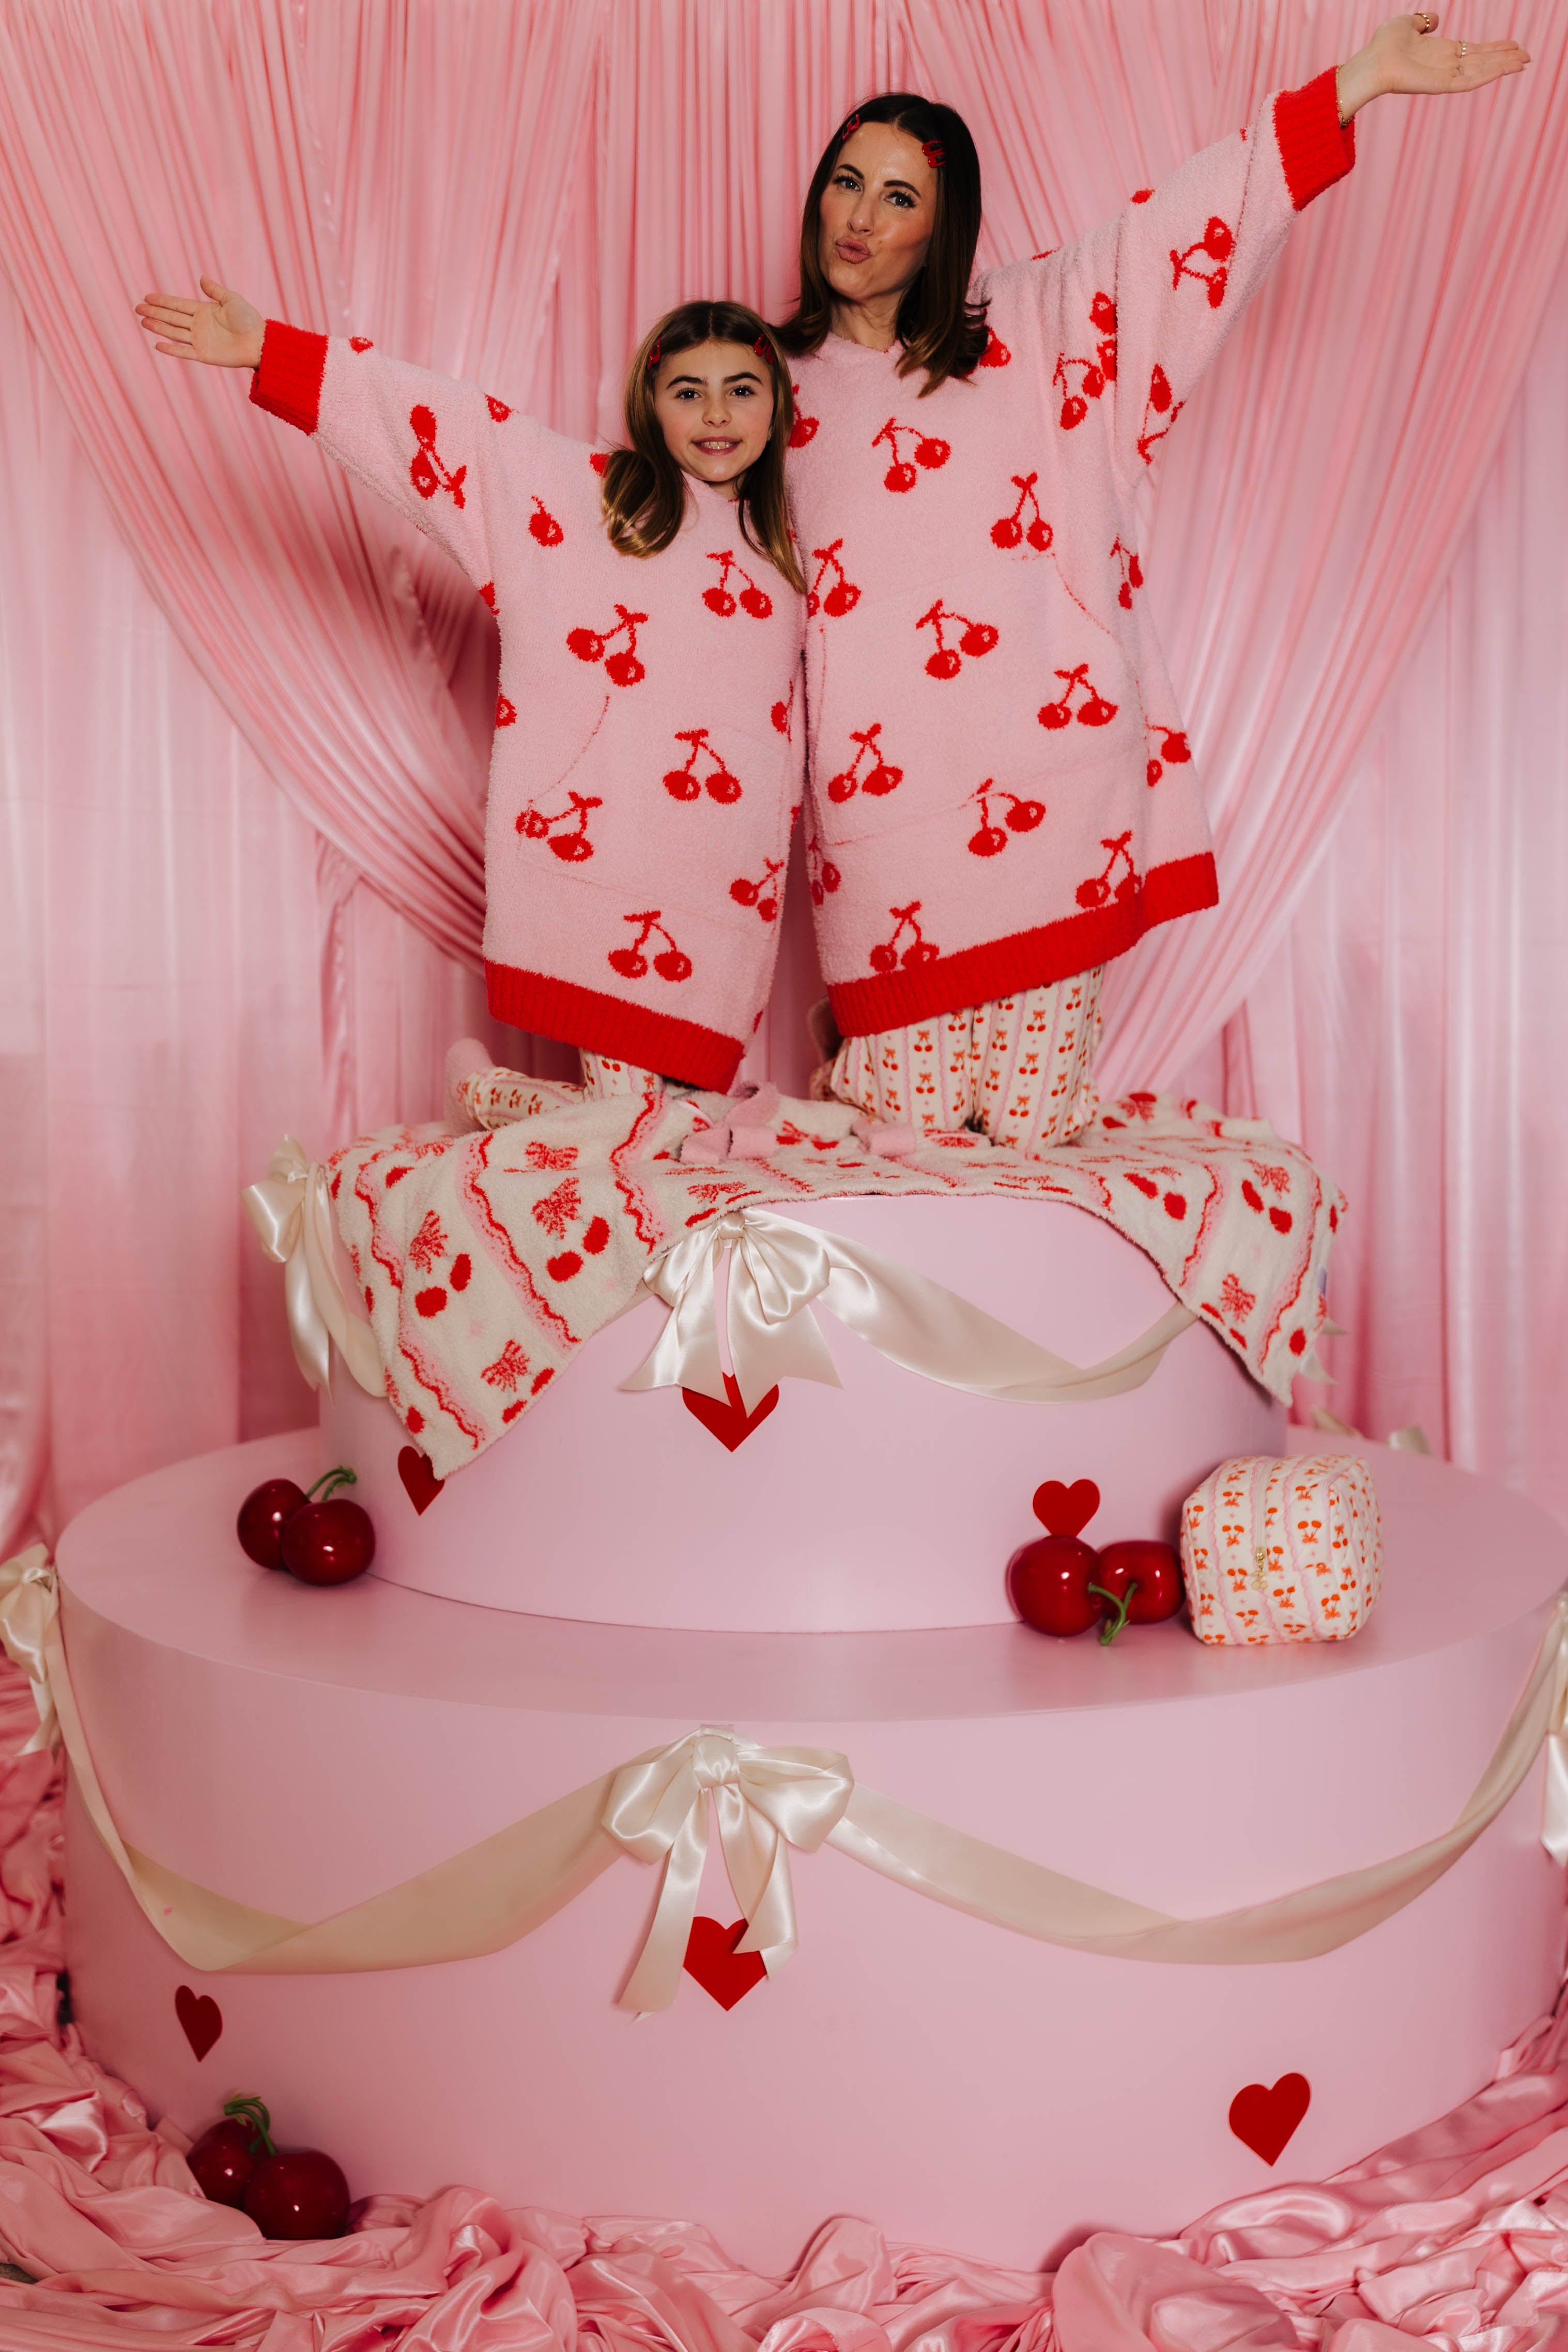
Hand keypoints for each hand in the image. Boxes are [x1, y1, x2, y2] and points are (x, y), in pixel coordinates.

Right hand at [134, 275, 264, 367]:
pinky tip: (158, 344)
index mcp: (204, 310)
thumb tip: (200, 278)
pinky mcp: (204, 354)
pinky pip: (184, 352)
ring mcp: (200, 340)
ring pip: (173, 333)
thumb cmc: (249, 319)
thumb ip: (214, 290)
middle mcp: (199, 325)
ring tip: (143, 321)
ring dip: (158, 327)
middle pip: (171, 317)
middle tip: (137, 308)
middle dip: (154, 312)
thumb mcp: (231, 299)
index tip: (147, 297)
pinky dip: (171, 349)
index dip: (162, 301)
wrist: (259, 342)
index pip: (178, 304)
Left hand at [1335, 12, 1530, 118]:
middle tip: (1527, 56)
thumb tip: (1435, 20)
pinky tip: (1504, 69)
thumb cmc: (1384, 44)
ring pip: (1481, 72)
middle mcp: (1446, 64)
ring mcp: (1445, 76)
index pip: (1474, 50)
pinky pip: (1468, 82)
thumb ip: (1423, 22)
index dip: (1494, 47)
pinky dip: (1487, 76)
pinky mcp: (1441, 85)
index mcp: (1441, 51)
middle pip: (1482, 61)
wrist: (1373, 61)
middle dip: (1505, 58)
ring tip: (1523, 62)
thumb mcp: (1407, 24)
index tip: (1513, 44)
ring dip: (1503, 67)